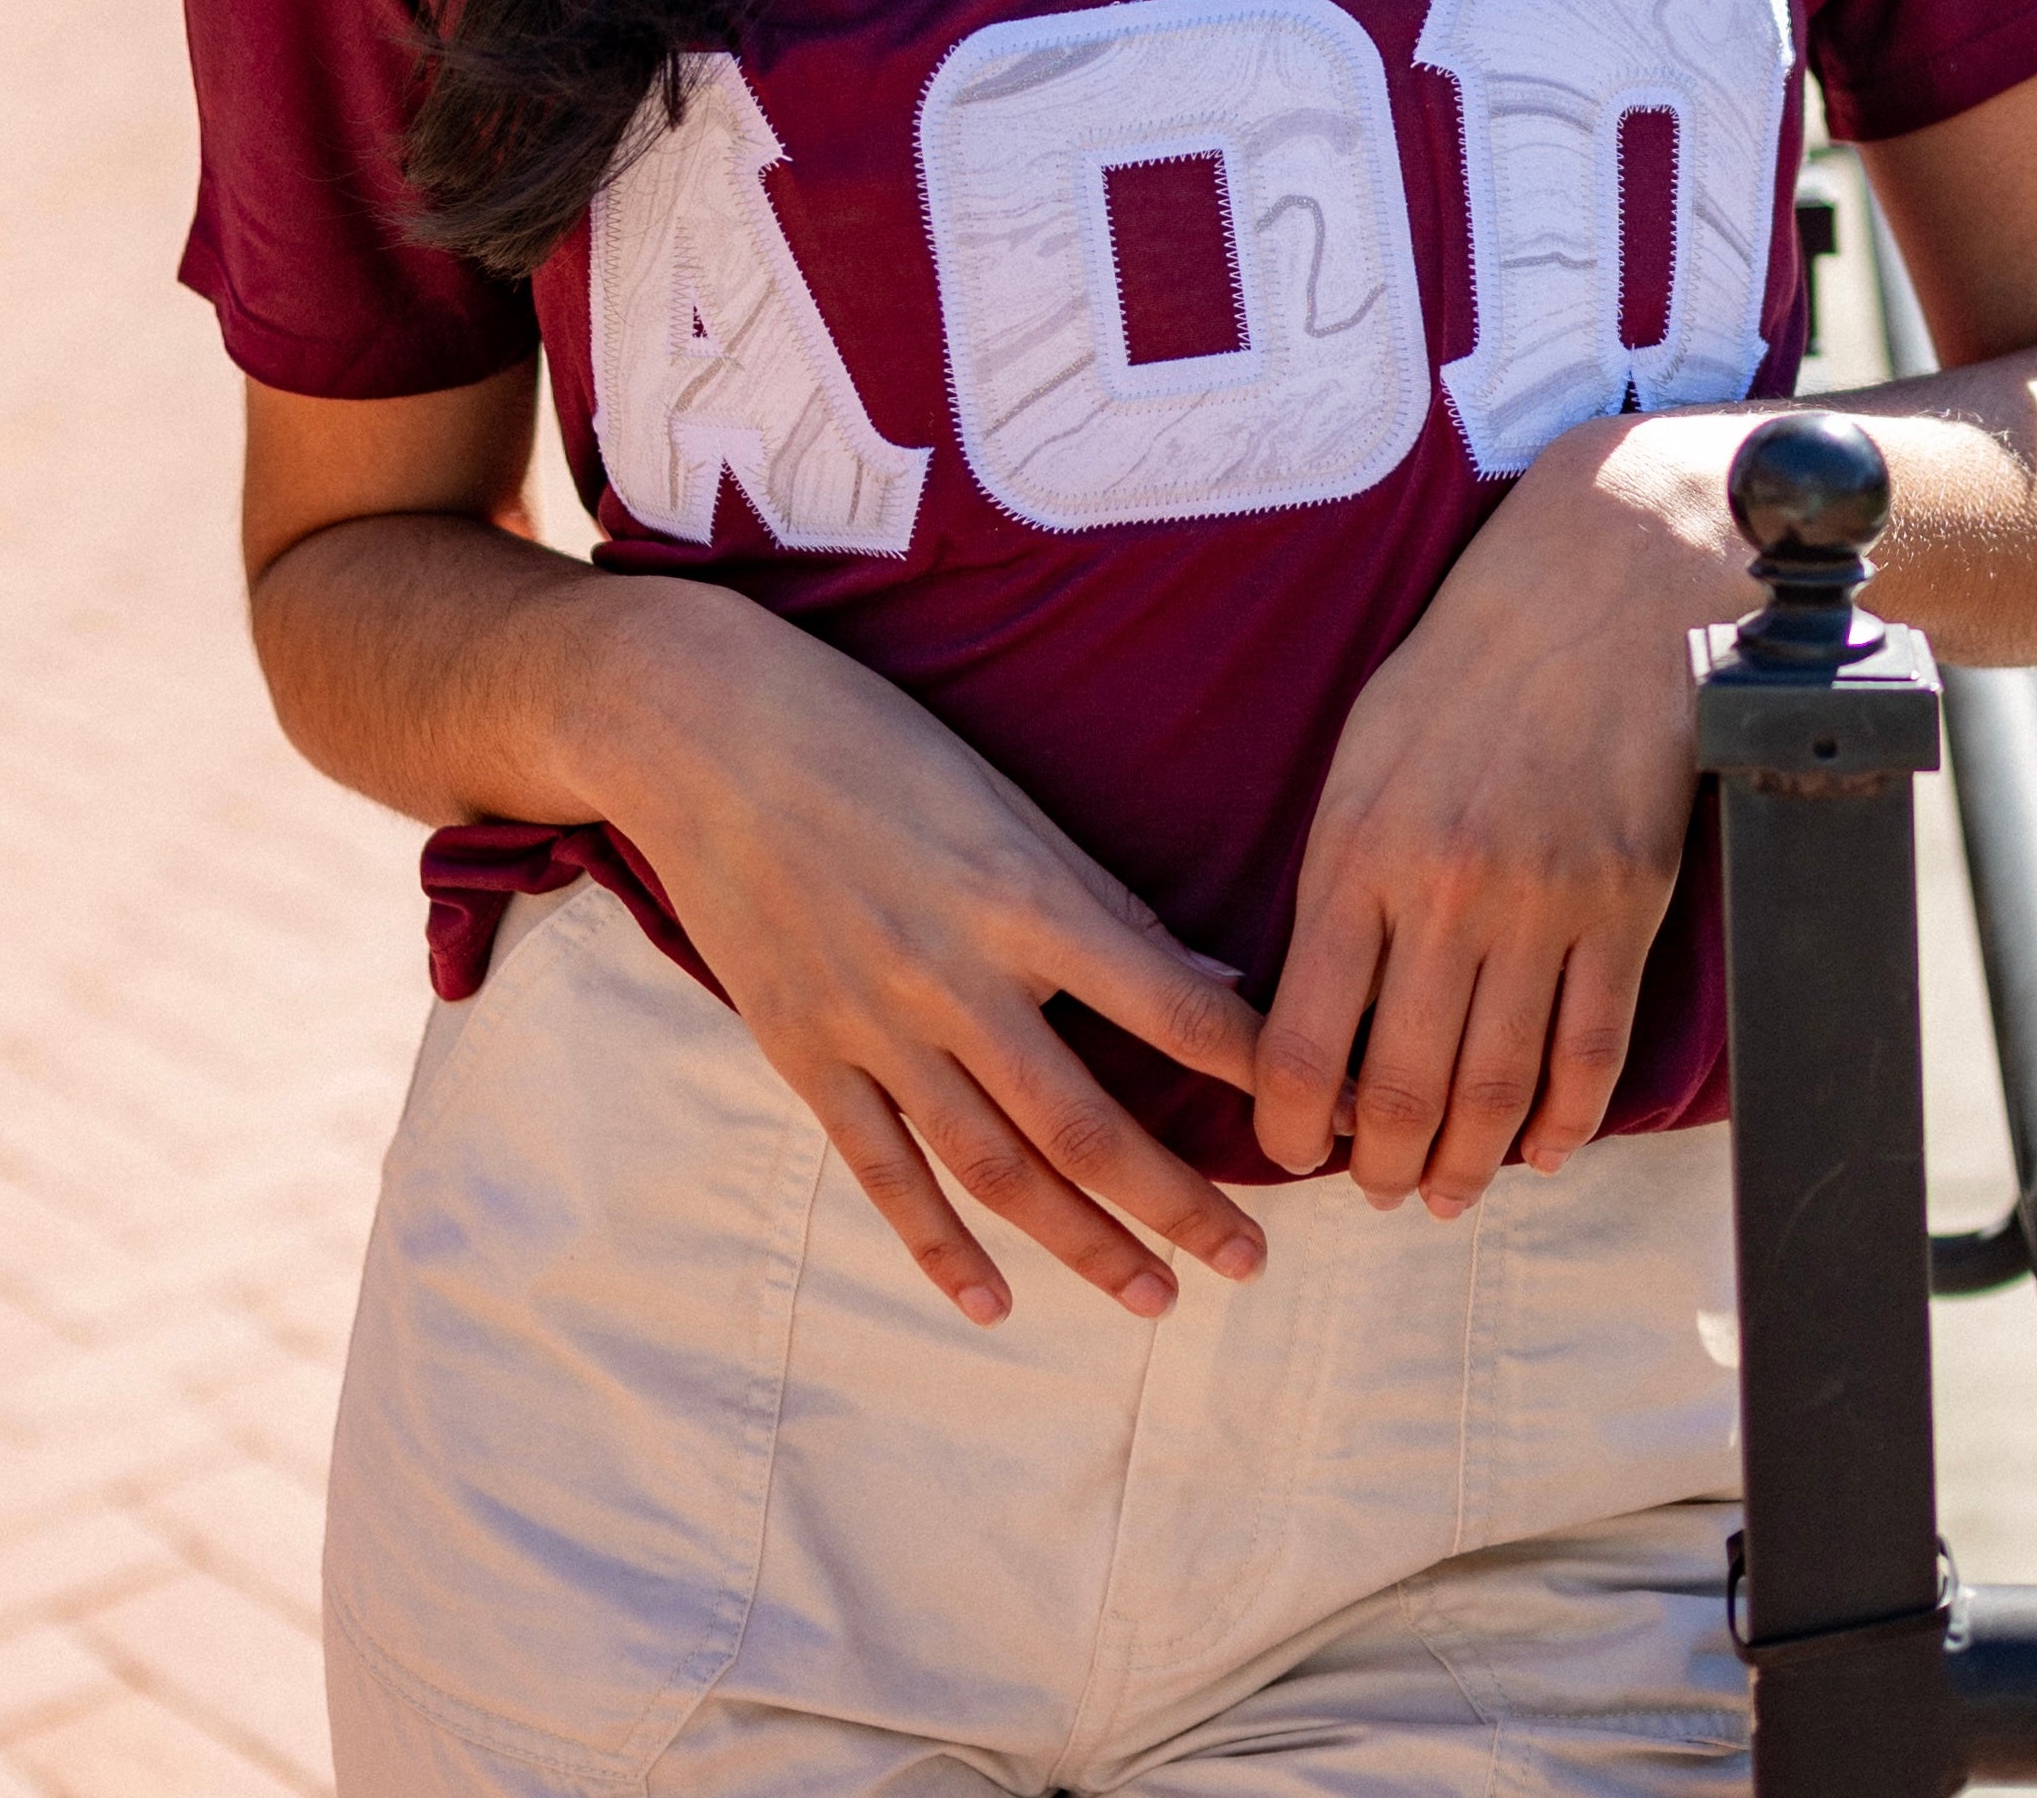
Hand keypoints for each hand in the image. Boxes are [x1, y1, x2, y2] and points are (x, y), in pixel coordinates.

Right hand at [605, 595, 1271, 1328]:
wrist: (710, 734)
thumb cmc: (877, 744)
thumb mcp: (1007, 800)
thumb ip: (1104, 905)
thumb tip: (1214, 987)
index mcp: (1023, 896)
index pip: (1169, 1009)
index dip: (1256, 1072)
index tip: (1327, 1119)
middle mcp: (955, 973)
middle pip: (1087, 1122)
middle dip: (1180, 1202)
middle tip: (1253, 1261)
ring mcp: (874, 1023)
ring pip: (995, 1167)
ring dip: (1082, 1243)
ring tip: (1156, 1296)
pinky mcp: (806, 1053)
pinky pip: (882, 1170)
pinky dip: (937, 1245)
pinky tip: (993, 1302)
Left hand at [1252, 420, 1739, 1211]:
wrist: (1597, 597)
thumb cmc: (1458, 676)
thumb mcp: (1357, 762)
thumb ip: (1332, 885)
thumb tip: (1307, 1009)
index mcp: (1357, 857)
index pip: (1302, 1045)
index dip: (1290, 1130)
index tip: (1290, 1152)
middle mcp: (1444, 896)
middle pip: (1403, 1093)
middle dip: (1381, 1169)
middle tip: (1378, 1190)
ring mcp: (1543, 910)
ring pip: (1497, 1093)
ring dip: (1467, 1166)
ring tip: (1447, 1192)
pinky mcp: (1624, 910)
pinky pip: (1591, 1054)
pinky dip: (1563, 1123)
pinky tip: (1539, 1148)